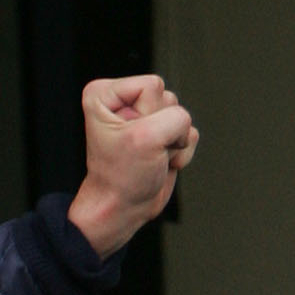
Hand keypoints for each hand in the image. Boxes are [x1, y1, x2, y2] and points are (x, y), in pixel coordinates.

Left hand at [69, 76, 198, 259]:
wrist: (123, 209)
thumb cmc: (121, 177)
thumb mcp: (147, 138)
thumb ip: (176, 117)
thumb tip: (186, 126)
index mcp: (104, 94)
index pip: (152, 85)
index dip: (148, 116)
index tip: (130, 139)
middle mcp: (122, 100)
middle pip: (167, 98)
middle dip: (161, 129)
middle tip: (141, 151)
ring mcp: (144, 116)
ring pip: (180, 114)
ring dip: (172, 142)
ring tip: (149, 158)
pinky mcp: (162, 132)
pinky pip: (190, 131)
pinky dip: (181, 151)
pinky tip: (161, 162)